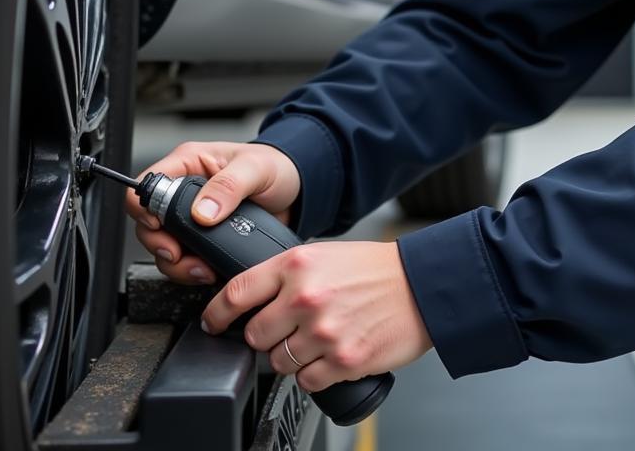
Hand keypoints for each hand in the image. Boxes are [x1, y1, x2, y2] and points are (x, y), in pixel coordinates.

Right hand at [125, 140, 300, 284]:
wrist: (296, 191)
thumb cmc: (277, 167)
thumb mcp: (256, 169)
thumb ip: (229, 186)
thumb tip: (201, 212)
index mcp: (189, 164)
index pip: (147, 184)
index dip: (146, 209)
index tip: (163, 227)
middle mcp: (185, 191)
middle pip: (148, 223)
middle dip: (162, 245)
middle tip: (181, 256)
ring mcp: (191, 217)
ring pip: (163, 246)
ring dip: (178, 264)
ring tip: (201, 268)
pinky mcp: (203, 239)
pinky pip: (184, 260)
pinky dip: (191, 271)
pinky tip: (209, 270)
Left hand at [200, 240, 432, 389]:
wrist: (421, 286)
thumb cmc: (376, 270)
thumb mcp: (325, 254)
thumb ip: (288, 274)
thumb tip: (252, 298)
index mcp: (297, 264)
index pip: (237, 293)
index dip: (217, 312)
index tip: (212, 322)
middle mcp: (305, 297)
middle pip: (255, 335)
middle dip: (267, 336)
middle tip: (287, 328)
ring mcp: (323, 331)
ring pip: (279, 361)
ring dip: (291, 356)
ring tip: (316, 339)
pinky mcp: (342, 360)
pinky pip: (306, 381)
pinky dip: (314, 373)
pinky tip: (330, 354)